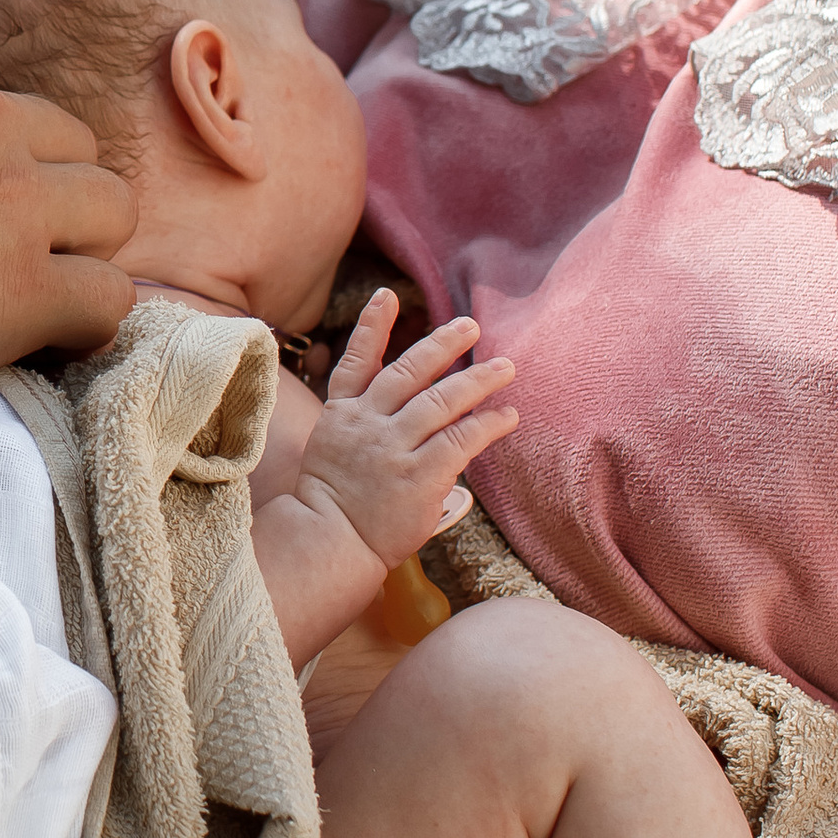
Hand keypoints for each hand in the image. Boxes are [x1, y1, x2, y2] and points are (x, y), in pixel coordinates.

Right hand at [295, 294, 518, 570]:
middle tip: (471, 324)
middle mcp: (368, 423)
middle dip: (442, 344)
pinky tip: (508, 416)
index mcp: (343, 415)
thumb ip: (362, 426)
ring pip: (441, 401)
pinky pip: (461, 440)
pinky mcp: (419, 474)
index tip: (387, 295)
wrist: (329, 542)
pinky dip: (488, 425)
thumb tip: (405, 413)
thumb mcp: (332, 452)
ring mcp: (393, 447)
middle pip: (409, 371)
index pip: (357, 361)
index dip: (372, 326)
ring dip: (478, 380)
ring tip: (506, 367)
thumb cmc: (333, 505)